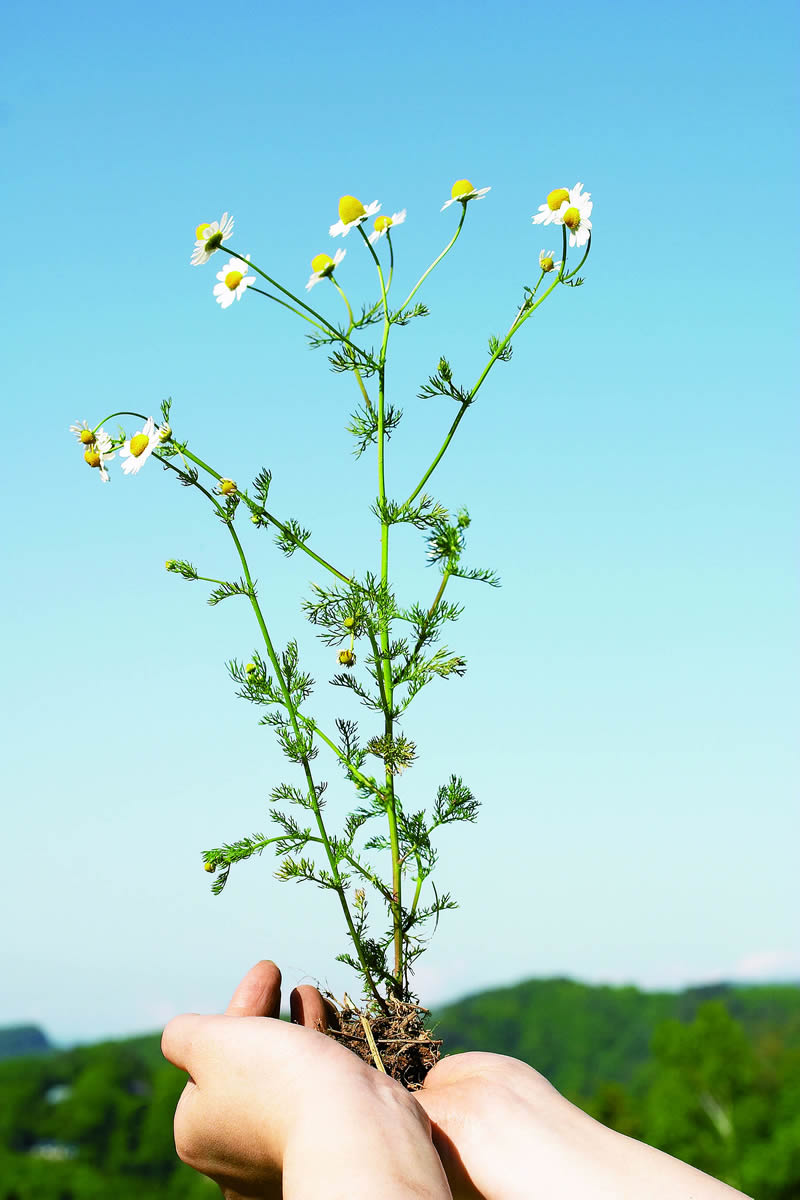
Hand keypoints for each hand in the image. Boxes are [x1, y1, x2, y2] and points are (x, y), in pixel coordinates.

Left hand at [161, 960, 451, 1199]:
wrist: (353, 1128)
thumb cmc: (273, 1081)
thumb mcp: (208, 1044)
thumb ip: (183, 1035)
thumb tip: (179, 1036)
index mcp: (198, 1136)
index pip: (210, 1063)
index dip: (236, 1013)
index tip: (264, 975)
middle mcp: (235, 1156)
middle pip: (245, 1068)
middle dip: (261, 1015)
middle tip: (274, 973)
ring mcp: (281, 1156)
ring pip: (282, 1077)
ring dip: (292, 1027)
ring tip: (305, 990)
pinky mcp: (324, 1146)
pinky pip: (313, 1092)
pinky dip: (315, 1052)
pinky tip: (322, 1016)